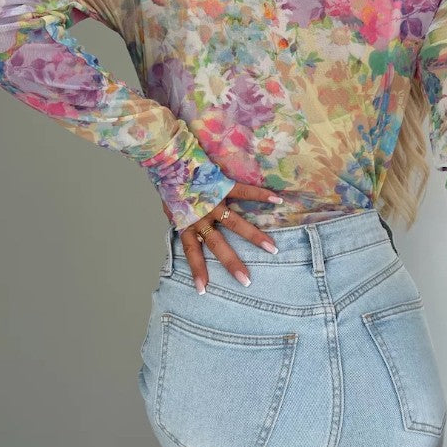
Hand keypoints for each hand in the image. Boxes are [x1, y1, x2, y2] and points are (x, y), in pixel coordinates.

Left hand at [160, 182, 283, 293]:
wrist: (168, 157)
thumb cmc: (169, 184)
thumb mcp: (171, 209)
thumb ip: (182, 221)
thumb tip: (186, 231)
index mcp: (187, 223)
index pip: (192, 252)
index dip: (197, 270)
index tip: (204, 290)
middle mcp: (201, 216)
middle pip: (218, 244)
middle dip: (232, 263)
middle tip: (247, 280)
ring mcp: (214, 201)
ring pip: (236, 223)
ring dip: (254, 237)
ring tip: (271, 248)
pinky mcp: (223, 185)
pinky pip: (244, 192)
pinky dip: (261, 195)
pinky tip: (278, 200)